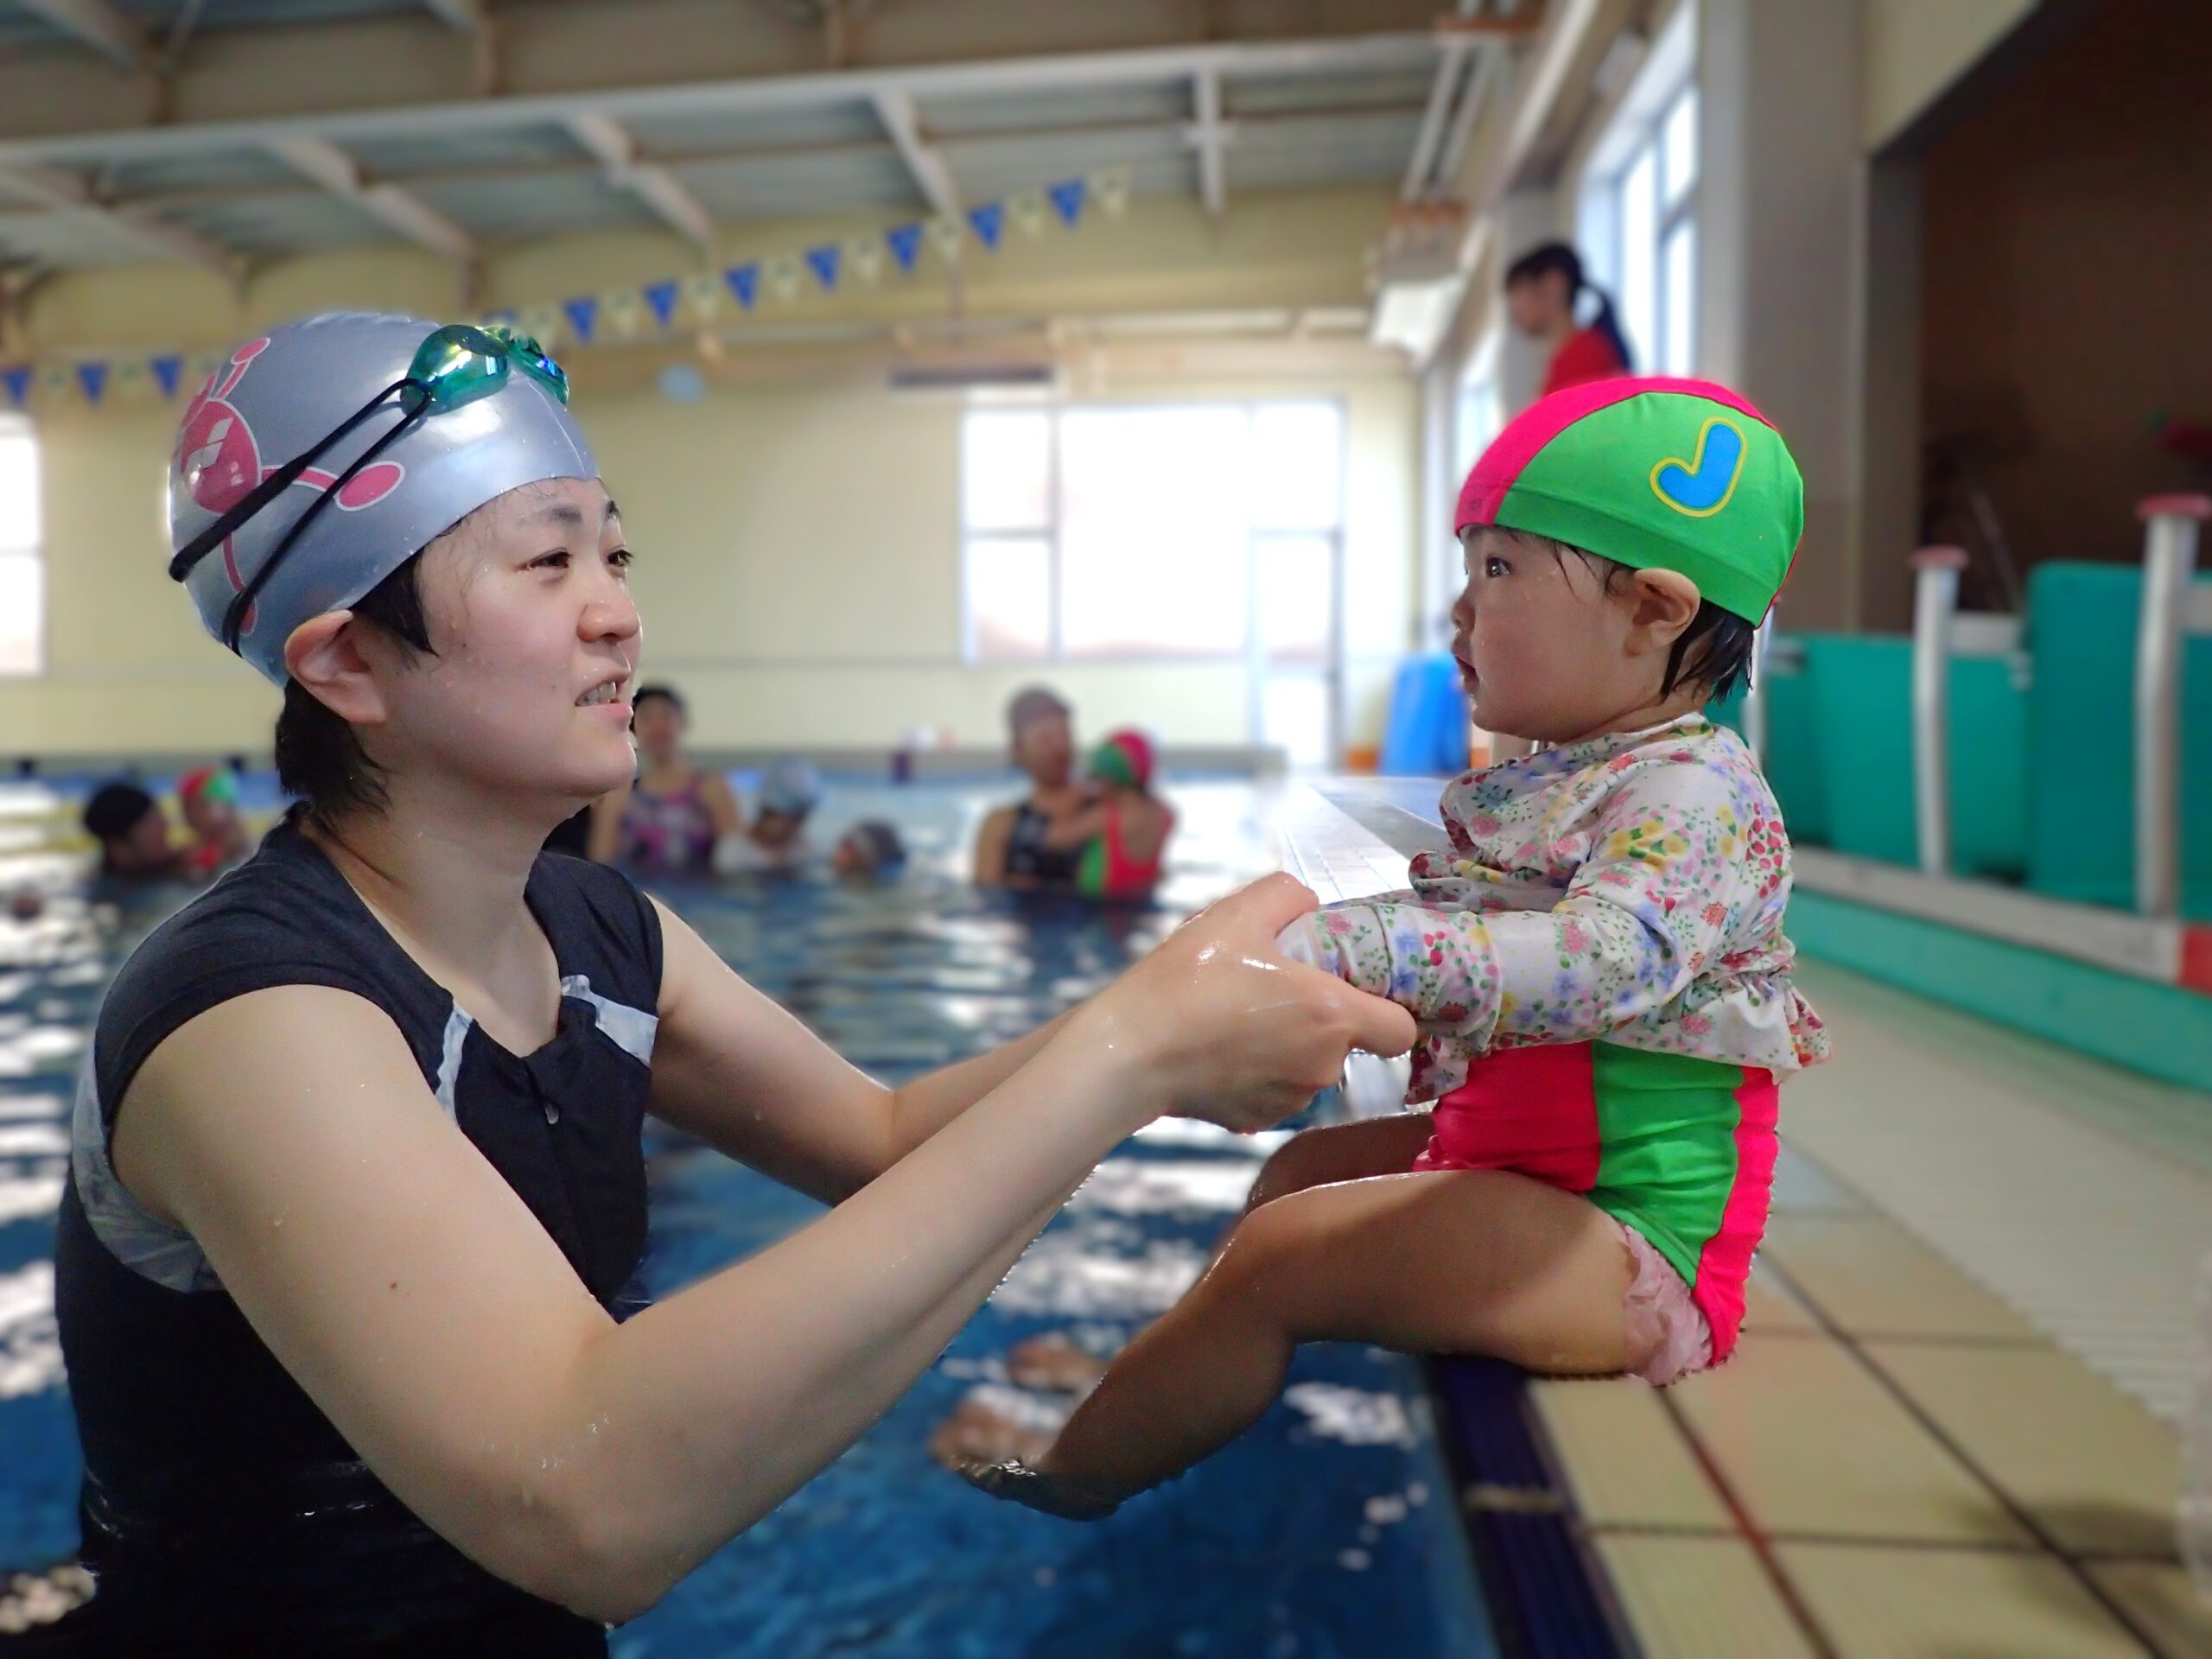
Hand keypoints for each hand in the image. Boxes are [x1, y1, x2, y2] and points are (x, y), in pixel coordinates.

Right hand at [1070, 873, 1416, 1134]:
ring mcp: (1290, 1100)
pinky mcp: (1256, 1122)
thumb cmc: (1187, 980)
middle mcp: (1322, 1066)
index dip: (1388, 1009)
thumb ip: (1287, 896)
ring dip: (1290, 1046)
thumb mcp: (1236, 913)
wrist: (1129, 1052)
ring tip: (1239, 1018)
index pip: (1402, 1029)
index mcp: (1332, 1015)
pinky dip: (1259, 1073)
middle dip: (1323, 1019)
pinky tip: (1221, 1050)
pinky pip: (1276, 1092)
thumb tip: (1308, 905)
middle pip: (1349, 1044)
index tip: (1357, 991)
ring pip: (1310, 1069)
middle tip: (1276, 990)